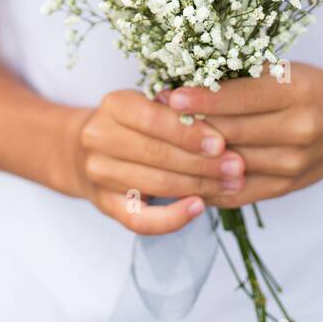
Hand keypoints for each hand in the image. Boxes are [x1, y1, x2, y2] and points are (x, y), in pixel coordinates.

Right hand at [64, 89, 248, 233]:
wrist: (84, 150)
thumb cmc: (133, 122)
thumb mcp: (148, 102)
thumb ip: (177, 107)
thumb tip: (219, 115)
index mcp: (114, 105)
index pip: (152, 118)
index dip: (188, 132)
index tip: (222, 142)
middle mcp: (100, 138)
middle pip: (157, 154)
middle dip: (203, 162)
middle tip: (238, 167)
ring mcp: (100, 174)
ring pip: (154, 184)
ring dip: (198, 187)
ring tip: (231, 185)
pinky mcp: (105, 205)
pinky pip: (140, 219)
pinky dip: (172, 218)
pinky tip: (198, 208)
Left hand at [155, 61, 322, 209]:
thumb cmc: (307, 87)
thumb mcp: (283, 70)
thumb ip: (242, 77)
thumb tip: (187, 77)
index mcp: (296, 92)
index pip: (241, 97)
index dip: (203, 98)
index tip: (170, 95)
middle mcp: (297, 130)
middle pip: (231, 133)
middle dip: (189, 126)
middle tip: (155, 118)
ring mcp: (292, 165)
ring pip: (229, 165)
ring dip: (192, 157)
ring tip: (160, 145)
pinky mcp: (285, 189)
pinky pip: (237, 192)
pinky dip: (206, 184)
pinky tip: (180, 175)